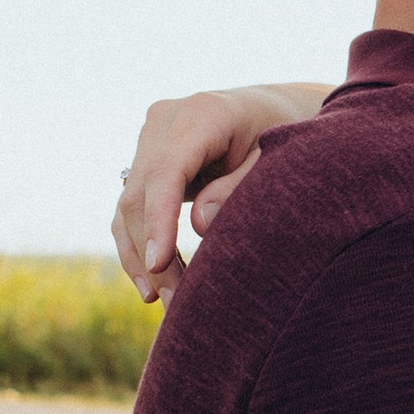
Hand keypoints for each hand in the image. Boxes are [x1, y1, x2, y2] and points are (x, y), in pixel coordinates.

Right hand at [112, 84, 321, 299]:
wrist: (276, 111)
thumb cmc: (284, 138)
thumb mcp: (276, 162)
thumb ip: (240, 189)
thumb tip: (200, 226)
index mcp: (201, 113)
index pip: (167, 171)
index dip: (160, 221)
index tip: (159, 266)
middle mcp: (165, 120)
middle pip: (141, 192)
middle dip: (151, 251)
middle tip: (173, 301)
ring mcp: (150, 138)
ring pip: (128, 204)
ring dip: (141, 255)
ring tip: (162, 301)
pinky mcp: (146, 159)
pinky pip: (133, 206)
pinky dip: (138, 244)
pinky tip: (151, 283)